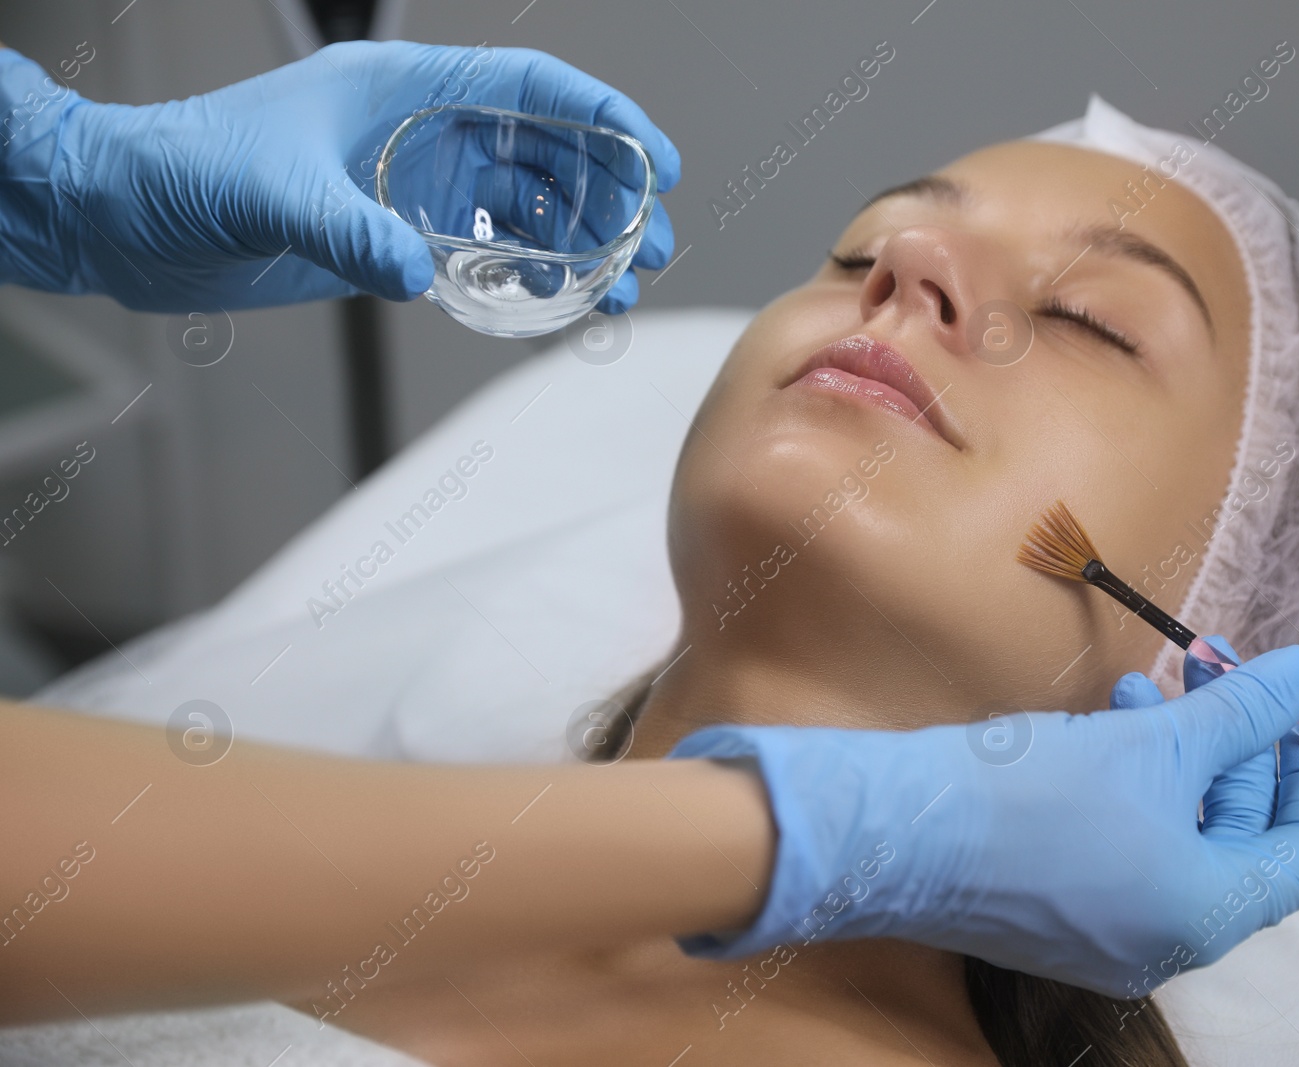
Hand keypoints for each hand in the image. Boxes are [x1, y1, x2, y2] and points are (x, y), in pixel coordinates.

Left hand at [0, 42, 677, 311]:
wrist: (127, 218)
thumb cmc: (182, 169)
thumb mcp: (272, 191)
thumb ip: (351, 230)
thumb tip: (417, 269)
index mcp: (404, 90)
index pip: (529, 87)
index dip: (601, 117)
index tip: (652, 160)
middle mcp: (420, 132)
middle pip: (545, 150)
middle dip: (606, 194)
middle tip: (649, 243)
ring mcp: (412, 184)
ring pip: (523, 205)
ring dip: (577, 242)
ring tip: (620, 284)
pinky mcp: (397, 234)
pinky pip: (485, 251)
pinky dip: (528, 275)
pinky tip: (559, 301)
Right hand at [666, 642, 1298, 996]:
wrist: (897, 832)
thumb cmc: (1029, 795)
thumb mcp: (1151, 744)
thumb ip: (1241, 712)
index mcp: (1206, 914)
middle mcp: (1169, 940)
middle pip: (1245, 838)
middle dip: (1239, 747)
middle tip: (1220, 670)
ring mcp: (1113, 933)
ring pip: (1182, 834)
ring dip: (1183, 754)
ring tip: (1148, 689)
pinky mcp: (1063, 912)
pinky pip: (1130, 845)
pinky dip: (1137, 783)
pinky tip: (1107, 722)